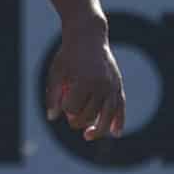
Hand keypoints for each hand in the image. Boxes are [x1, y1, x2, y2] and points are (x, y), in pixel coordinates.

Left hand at [45, 27, 125, 141]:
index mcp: (84, 81)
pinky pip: (121, 107)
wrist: (88, 37)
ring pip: (107, 116)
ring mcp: (112, 86)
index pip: (72, 108)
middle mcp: (101, 85)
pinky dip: (119, 121)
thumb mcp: (56, 72)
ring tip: (88, 136)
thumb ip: (52, 96)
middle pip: (89, 115)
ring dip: (98, 130)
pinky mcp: (118, 86)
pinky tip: (115, 133)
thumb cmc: (68, 55)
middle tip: (70, 118)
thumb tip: (52, 118)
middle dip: (77, 121)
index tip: (61, 102)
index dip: (65, 109)